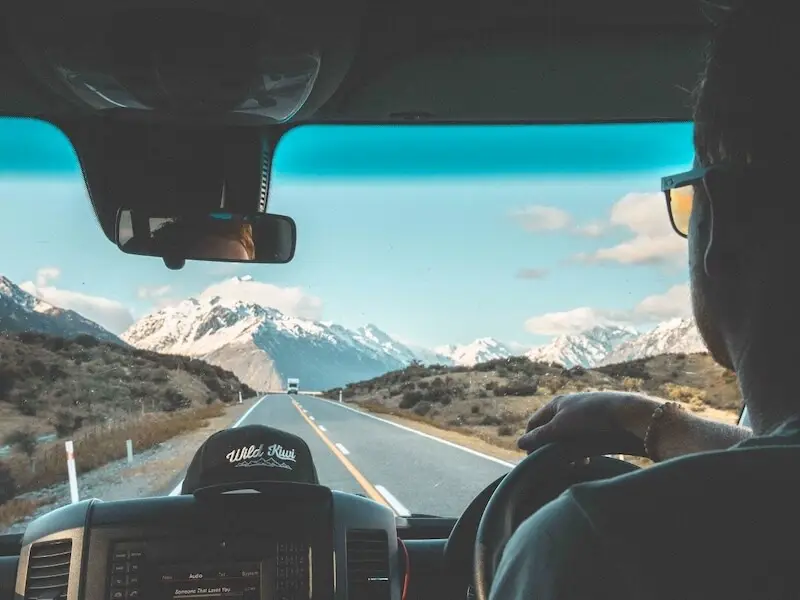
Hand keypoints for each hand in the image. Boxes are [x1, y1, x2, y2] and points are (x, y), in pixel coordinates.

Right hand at [517, 391, 661, 452]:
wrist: (625, 413)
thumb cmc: (589, 415)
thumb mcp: (560, 426)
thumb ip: (540, 436)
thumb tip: (519, 444)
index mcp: (556, 404)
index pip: (534, 423)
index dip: (530, 439)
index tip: (531, 458)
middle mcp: (567, 408)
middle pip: (550, 431)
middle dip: (550, 448)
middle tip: (552, 465)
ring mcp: (582, 417)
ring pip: (566, 438)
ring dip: (565, 452)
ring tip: (571, 466)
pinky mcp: (596, 425)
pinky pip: (581, 440)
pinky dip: (579, 451)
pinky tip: (586, 462)